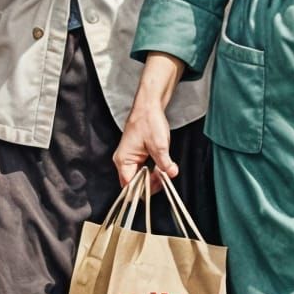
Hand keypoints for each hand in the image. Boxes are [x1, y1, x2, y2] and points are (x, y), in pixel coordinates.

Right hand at [114, 55, 186, 191]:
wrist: (149, 105)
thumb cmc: (148, 121)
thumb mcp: (159, 145)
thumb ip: (164, 163)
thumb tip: (171, 174)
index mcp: (123, 160)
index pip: (130, 186)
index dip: (145, 188)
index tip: (159, 184)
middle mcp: (123, 161)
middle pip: (135, 183)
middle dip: (151, 183)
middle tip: (165, 178)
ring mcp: (129, 158)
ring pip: (140, 177)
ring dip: (153, 177)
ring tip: (164, 171)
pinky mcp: (136, 155)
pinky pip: (142, 169)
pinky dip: (152, 170)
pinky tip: (162, 167)